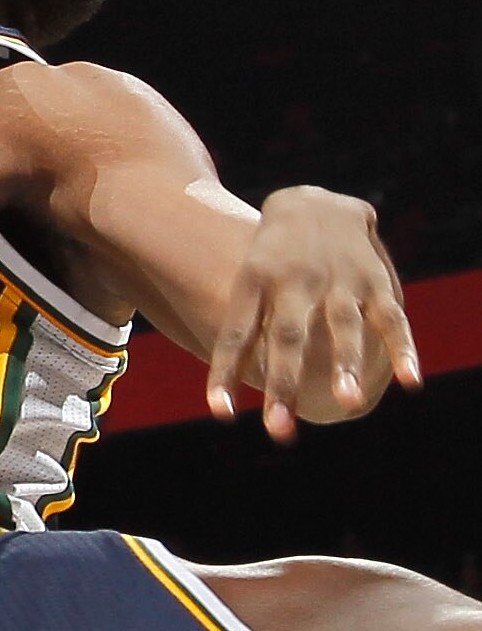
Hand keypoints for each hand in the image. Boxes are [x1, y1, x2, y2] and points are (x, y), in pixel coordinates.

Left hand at [207, 184, 419, 442]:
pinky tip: (409, 382)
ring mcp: (336, 279)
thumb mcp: (246, 278)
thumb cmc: (271, 257)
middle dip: (284, 383)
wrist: (313, 199)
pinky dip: (401, 349)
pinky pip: (389, 317)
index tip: (220, 414)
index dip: (225, 371)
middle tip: (278, 431)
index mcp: (254, 281)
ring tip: (346, 404)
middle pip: (287, 337)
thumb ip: (241, 325)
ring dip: (345, 364)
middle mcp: (294, 282)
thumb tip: (224, 373)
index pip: (237, 332)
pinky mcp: (373, 278)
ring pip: (342, 325)